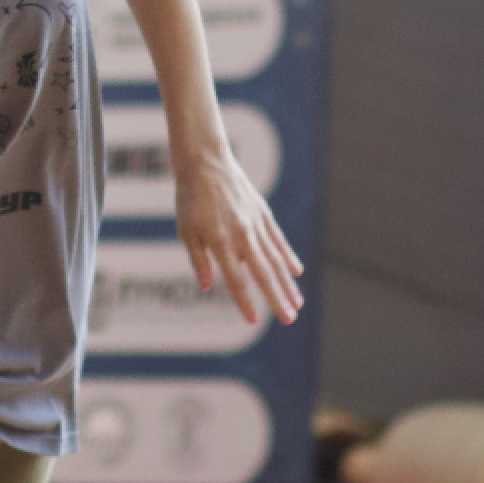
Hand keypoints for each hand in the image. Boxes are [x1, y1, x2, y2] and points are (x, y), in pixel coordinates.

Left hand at [175, 143, 304, 325]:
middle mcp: (242, 234)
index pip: (235, 279)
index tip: (253, 321)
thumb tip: (206, 287)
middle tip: (289, 320)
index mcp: (220, 240)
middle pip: (263, 273)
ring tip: (297, 304)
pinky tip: (297, 273)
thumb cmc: (190, 198)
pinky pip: (278, 240)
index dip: (244, 302)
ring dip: (287, 284)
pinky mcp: (263, 214)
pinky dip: (288, 257)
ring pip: (275, 260)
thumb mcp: (185, 229)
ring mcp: (256, 224)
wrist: (206, 161)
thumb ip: (198, 259)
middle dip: (277, 299)